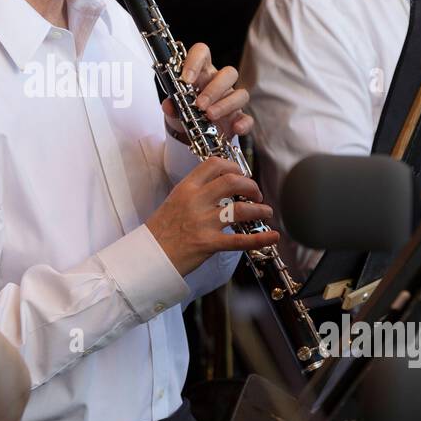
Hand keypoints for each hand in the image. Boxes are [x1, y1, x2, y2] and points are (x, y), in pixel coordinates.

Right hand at [146, 157, 278, 275]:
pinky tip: (272, 237)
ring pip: (241, 209)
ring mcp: (203, 222)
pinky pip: (240, 240)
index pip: (214, 164)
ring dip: (260, 209)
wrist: (147, 256)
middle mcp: (196, 201)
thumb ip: (195, 193)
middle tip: (255, 194)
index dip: (234, 166)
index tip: (241, 174)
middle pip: (233, 181)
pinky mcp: (208, 243)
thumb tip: (219, 188)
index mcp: (186, 188)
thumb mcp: (174, 201)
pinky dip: (260, 238)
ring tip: (265, 212)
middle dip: (251, 186)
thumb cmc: (160, 231)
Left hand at [161, 42, 253, 139]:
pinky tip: (236, 128)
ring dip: (225, 105)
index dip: (195, 61)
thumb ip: (172, 105)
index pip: (202, 53)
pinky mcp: (238, 117)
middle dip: (214, 89)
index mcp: (201, 72)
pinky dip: (244, 123)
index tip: (186, 79)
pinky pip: (248, 118)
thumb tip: (168, 105)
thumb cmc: (185, 111)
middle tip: (199, 104)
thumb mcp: (174, 108)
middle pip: (228, 73)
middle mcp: (219, 82)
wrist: (191, 133)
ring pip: (241, 93)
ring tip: (210, 116)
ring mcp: (231, 99)